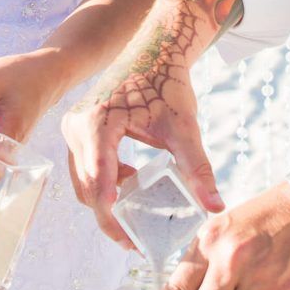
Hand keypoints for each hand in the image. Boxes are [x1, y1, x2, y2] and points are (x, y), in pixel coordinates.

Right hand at [62, 57, 222, 247]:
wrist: (155, 49)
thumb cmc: (167, 82)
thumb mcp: (184, 127)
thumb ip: (197, 168)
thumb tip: (215, 206)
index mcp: (97, 125)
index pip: (99, 182)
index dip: (111, 216)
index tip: (128, 240)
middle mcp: (77, 126)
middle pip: (87, 186)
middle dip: (109, 215)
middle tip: (134, 239)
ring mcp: (74, 127)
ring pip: (82, 179)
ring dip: (105, 198)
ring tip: (134, 213)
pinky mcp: (78, 127)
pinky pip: (84, 166)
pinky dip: (103, 180)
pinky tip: (130, 180)